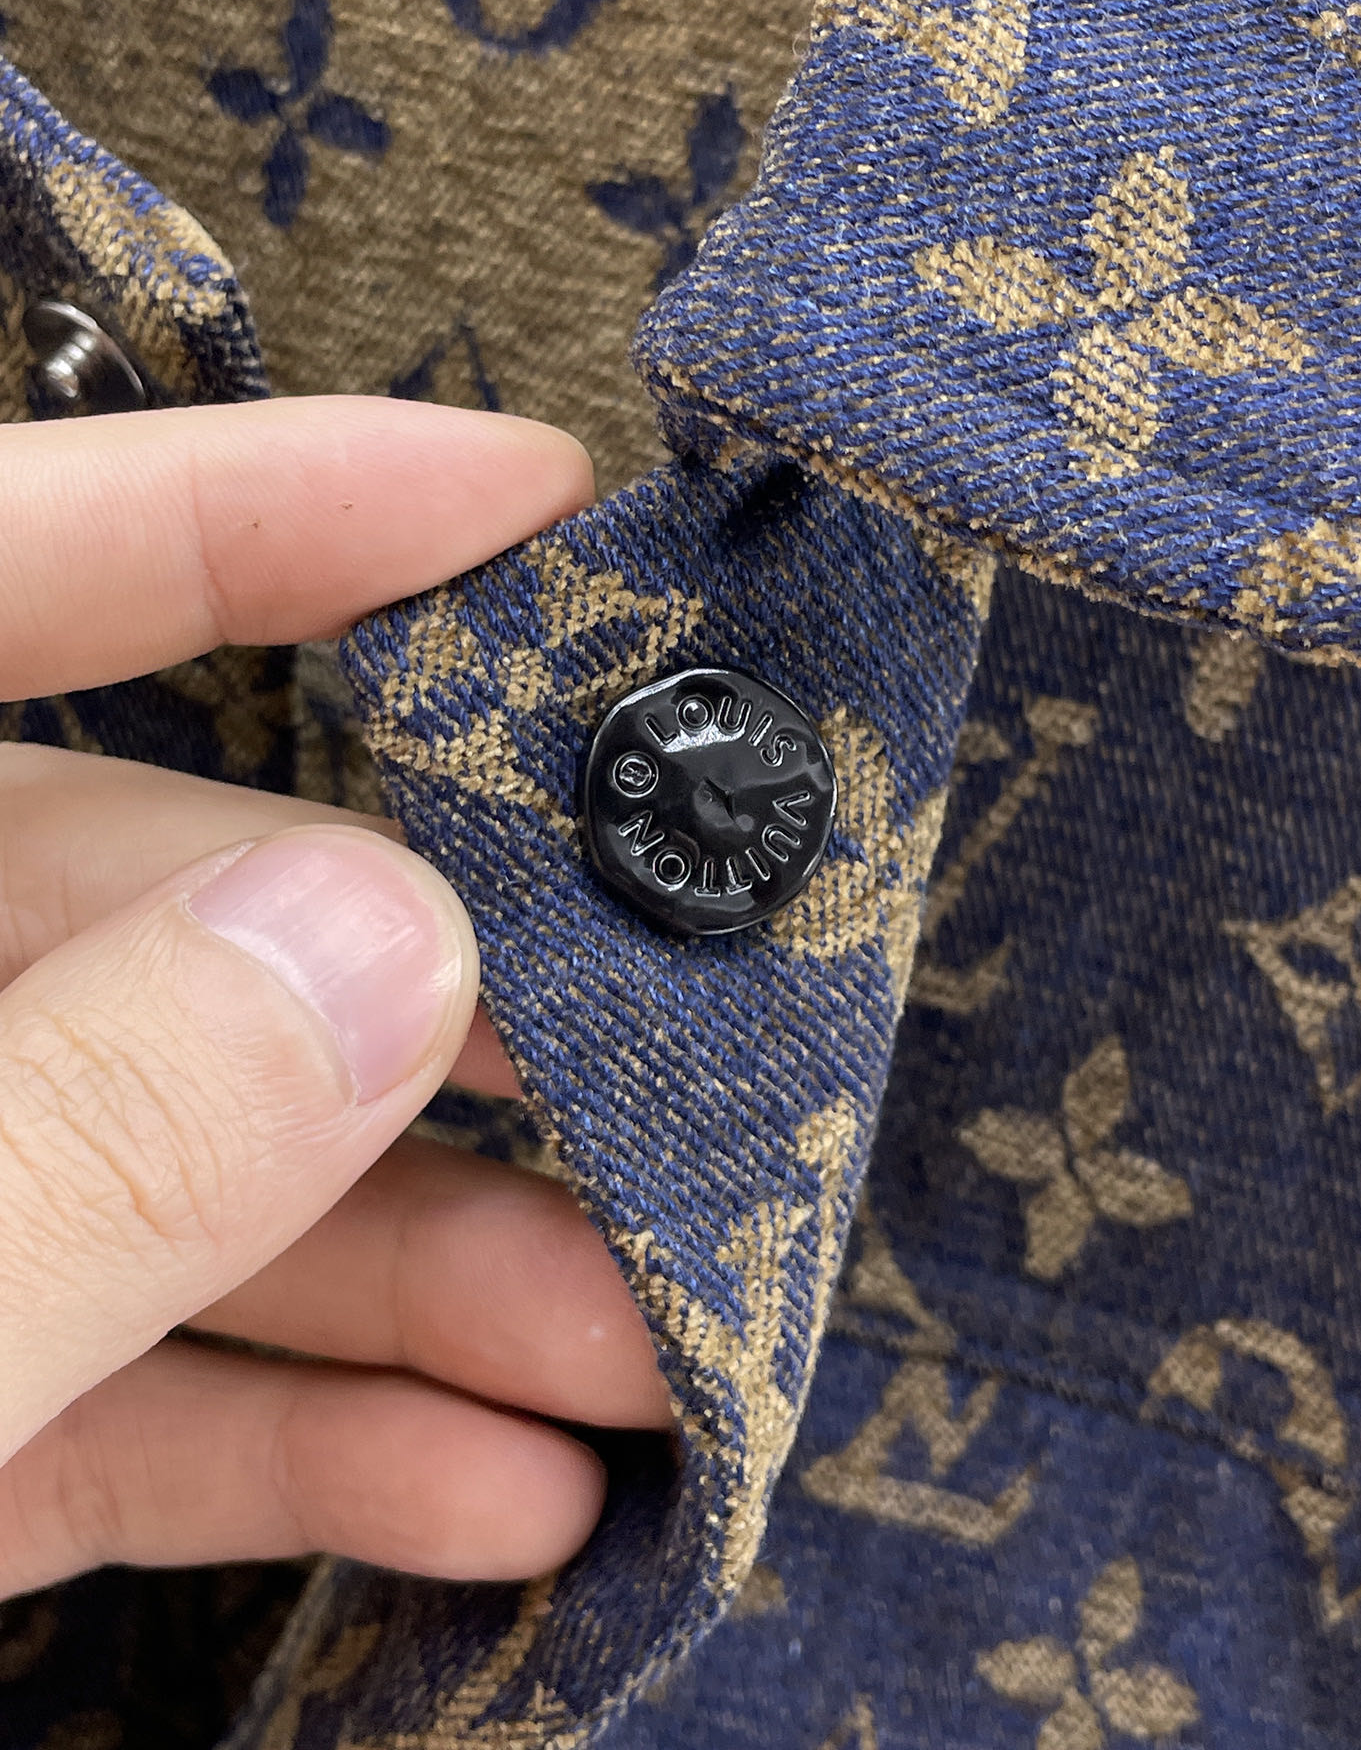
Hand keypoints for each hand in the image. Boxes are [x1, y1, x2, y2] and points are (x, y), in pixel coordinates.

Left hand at [0, 396, 669, 1597]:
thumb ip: (76, 1140)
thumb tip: (386, 945)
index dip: (253, 508)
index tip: (528, 498)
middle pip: (158, 907)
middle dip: (431, 1005)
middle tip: (658, 1063)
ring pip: (172, 1159)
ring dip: (419, 1264)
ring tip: (639, 1347)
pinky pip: (121, 1374)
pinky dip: (302, 1430)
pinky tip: (495, 1488)